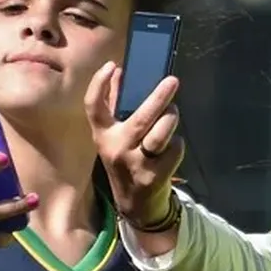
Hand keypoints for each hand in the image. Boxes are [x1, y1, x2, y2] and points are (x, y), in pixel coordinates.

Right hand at [85, 62, 183, 231]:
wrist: (135, 205)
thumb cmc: (126, 161)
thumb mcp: (114, 136)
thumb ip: (114, 103)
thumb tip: (118, 71)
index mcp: (103, 135)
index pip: (93, 107)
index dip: (99, 85)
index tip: (111, 66)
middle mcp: (117, 149)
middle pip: (140, 119)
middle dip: (159, 97)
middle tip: (172, 81)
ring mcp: (136, 165)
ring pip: (161, 134)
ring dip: (171, 119)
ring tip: (173, 112)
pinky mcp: (156, 177)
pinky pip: (174, 149)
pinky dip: (177, 143)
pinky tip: (172, 145)